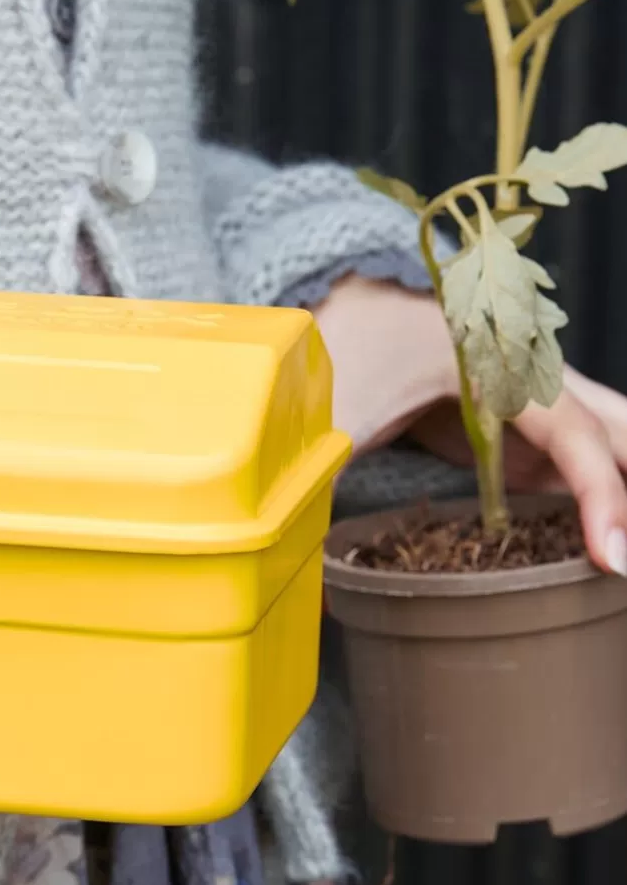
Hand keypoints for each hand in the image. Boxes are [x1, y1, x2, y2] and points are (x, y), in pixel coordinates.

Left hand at [313, 274, 626, 573]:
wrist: (335, 309)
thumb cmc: (333, 353)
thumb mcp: (322, 414)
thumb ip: (312, 482)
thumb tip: (290, 575)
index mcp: (489, 362)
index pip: (571, 432)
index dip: (601, 495)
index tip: (614, 556)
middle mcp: (528, 372)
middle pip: (616, 425)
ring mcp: (530, 396)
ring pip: (607, 436)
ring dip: (620, 486)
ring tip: (621, 547)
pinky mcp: (516, 424)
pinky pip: (574, 459)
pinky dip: (598, 495)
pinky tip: (603, 540)